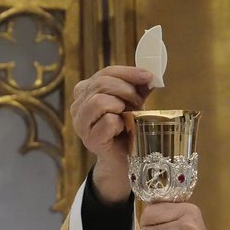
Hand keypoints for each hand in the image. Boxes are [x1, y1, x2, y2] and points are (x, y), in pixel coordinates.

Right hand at [70, 65, 152, 204]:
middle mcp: (78, 105)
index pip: (105, 72)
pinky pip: (107, 121)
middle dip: (126, 90)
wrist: (124, 158)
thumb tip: (151, 75)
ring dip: (121, 106)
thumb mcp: (133, 102)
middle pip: (101, 83)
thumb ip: (138, 87)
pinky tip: (122, 129)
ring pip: (99, 101)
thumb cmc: (126, 127)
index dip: (128, 72)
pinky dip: (120, 124)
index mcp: (85, 91)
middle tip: (139, 102)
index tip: (148, 76)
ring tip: (129, 115)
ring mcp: (81, 123)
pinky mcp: (89, 139)